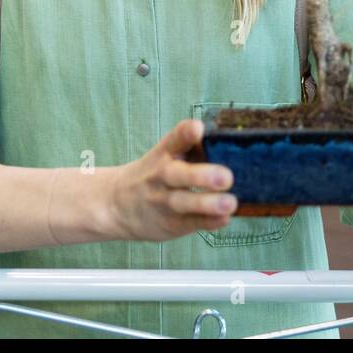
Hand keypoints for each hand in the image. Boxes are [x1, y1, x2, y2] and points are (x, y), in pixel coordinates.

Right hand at [102, 119, 237, 240]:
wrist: (117, 205)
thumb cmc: (155, 174)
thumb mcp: (166, 156)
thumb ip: (194, 150)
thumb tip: (235, 147)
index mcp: (164, 153)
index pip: (174, 139)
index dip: (186, 133)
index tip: (198, 129)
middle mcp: (162, 176)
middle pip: (178, 175)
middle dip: (202, 176)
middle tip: (226, 177)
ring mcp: (165, 201)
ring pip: (183, 202)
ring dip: (208, 203)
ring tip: (230, 203)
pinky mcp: (171, 223)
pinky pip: (190, 223)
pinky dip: (208, 222)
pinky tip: (224, 219)